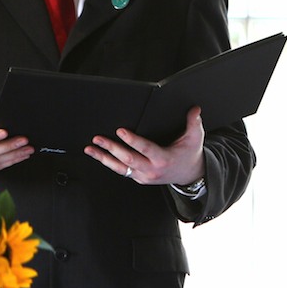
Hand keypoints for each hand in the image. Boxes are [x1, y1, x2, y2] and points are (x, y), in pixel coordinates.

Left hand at [85, 106, 205, 185]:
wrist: (190, 174)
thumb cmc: (190, 154)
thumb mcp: (195, 138)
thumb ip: (194, 122)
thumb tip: (195, 109)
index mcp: (164, 159)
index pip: (145, 149)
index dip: (132, 140)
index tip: (120, 131)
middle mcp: (152, 170)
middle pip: (127, 159)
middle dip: (111, 148)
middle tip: (98, 138)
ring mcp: (144, 176)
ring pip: (120, 168)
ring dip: (103, 158)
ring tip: (91, 149)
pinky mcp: (139, 178)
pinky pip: (122, 171)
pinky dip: (109, 163)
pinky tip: (100, 156)